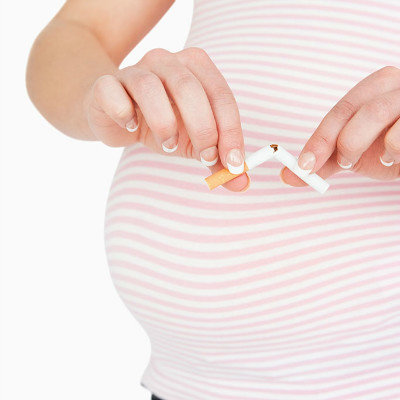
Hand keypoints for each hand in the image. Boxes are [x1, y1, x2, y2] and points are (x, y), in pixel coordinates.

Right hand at [86, 47, 248, 191]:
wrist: (116, 116)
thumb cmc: (161, 124)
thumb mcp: (194, 143)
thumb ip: (218, 160)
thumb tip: (241, 183)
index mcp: (195, 69)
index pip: (221, 96)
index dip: (231, 131)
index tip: (234, 164)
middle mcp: (166, 62)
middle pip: (188, 88)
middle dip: (203, 128)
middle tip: (206, 157)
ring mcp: (133, 70)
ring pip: (150, 88)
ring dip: (164, 124)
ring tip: (167, 146)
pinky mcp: (105, 85)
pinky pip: (112, 93)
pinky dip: (124, 114)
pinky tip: (131, 128)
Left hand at [281, 66, 399, 186]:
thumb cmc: (389, 147)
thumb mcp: (354, 153)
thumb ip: (324, 162)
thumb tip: (288, 176)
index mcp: (374, 88)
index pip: (341, 110)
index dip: (320, 139)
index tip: (304, 166)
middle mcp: (396, 85)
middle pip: (362, 110)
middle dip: (346, 143)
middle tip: (346, 162)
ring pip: (381, 114)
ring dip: (375, 147)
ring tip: (383, 159)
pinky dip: (397, 151)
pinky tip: (399, 158)